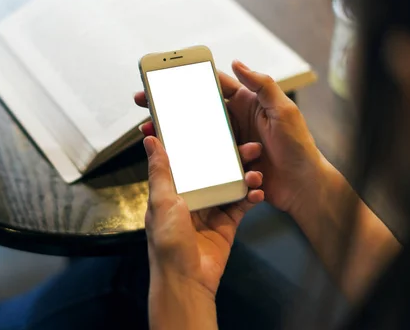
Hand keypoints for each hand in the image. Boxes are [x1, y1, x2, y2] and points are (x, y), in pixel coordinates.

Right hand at [135, 61, 322, 214]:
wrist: (304, 186)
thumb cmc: (299, 146)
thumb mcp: (283, 111)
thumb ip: (263, 86)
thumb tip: (236, 63)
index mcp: (246, 104)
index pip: (212, 87)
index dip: (187, 81)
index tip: (163, 79)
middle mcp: (235, 122)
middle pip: (196, 110)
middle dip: (170, 107)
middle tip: (145, 104)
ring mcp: (230, 144)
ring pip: (194, 134)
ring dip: (172, 133)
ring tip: (151, 132)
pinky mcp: (228, 164)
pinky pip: (203, 158)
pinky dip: (185, 156)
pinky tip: (168, 157)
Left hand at [142, 136, 263, 329]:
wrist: (186, 279)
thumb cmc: (167, 241)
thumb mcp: (161, 201)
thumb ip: (160, 171)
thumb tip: (150, 141)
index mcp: (172, 191)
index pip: (187, 162)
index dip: (200, 146)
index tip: (215, 129)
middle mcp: (192, 199)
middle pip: (214, 171)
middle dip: (232, 158)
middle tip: (250, 146)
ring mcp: (210, 212)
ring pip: (231, 185)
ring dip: (245, 175)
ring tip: (257, 169)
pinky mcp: (226, 225)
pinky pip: (241, 206)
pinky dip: (251, 197)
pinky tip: (258, 191)